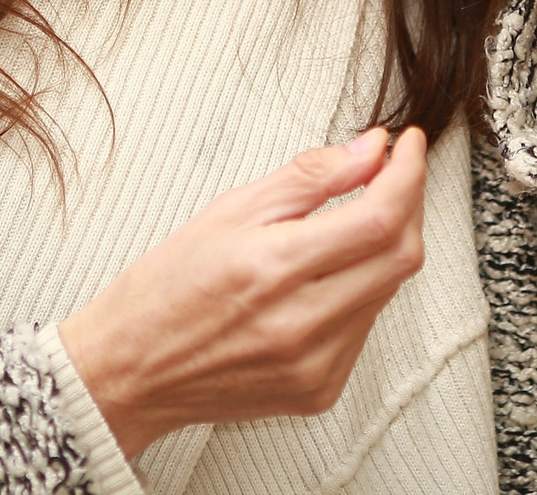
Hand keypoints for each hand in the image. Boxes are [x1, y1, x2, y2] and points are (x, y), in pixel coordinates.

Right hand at [59, 127, 427, 458]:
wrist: (128, 372)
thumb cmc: (166, 287)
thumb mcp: (229, 211)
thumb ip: (309, 177)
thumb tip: (371, 149)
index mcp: (273, 269)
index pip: (380, 217)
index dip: (407, 174)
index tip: (408, 146)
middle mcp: (301, 325)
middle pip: (400, 255)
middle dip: (408, 203)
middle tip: (390, 172)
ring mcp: (315, 366)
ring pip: (388, 290)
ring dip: (385, 245)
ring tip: (352, 219)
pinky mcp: (319, 391)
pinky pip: (366, 328)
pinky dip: (363, 288)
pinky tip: (330, 273)